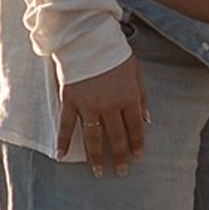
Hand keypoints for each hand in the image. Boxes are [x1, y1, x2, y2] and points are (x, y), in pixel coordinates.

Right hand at [57, 52, 147, 173]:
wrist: (87, 36)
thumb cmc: (114, 51)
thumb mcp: (136, 70)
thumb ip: (142, 95)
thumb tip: (147, 118)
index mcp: (128, 97)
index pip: (135, 127)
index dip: (137, 143)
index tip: (137, 157)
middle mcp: (110, 105)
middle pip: (116, 136)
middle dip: (120, 156)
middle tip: (121, 172)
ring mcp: (88, 104)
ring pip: (93, 137)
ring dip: (96, 157)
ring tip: (97, 172)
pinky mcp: (70, 100)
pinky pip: (66, 125)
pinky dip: (63, 141)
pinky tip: (62, 155)